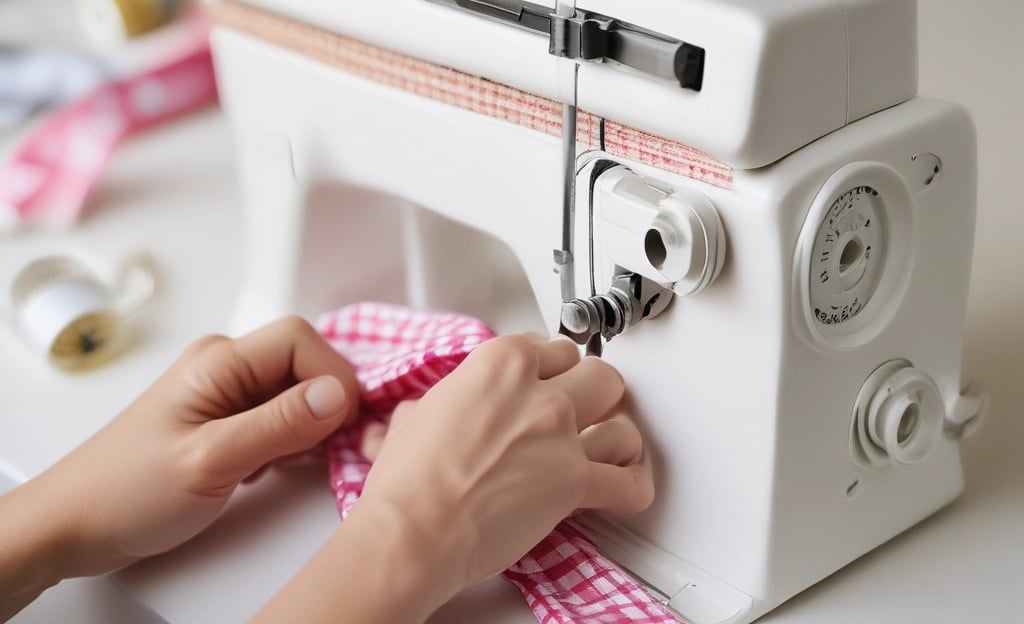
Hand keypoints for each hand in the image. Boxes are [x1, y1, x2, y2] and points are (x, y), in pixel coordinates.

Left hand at [5, 316, 359, 584]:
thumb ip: (278, 424)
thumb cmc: (129, 491)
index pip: (301, 340)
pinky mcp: (225, 422)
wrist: (74, 526)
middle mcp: (225, 367)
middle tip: (327, 450)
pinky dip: (290, 442)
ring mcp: (224, 394)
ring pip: (294, 393)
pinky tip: (272, 471)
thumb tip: (340, 394)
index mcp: (218, 361)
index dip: (334, 375)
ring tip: (290, 465)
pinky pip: (278, 417)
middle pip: (303, 364)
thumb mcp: (211, 461)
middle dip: (325, 404)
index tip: (347, 422)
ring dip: (308, 426)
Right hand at [254, 333, 654, 623]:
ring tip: (608, 449)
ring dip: (618, 439)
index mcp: (501, 363)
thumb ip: (443, 402)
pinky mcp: (576, 483)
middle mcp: (540, 392)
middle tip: (585, 409)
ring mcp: (562, 436)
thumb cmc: (409, 480)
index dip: (551, 370)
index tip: (550, 381)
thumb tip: (431, 410)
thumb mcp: (415, 416)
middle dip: (594, 393)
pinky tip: (624, 489)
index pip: (551, 349)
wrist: (415, 528)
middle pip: (599, 375)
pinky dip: (632, 489)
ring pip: (623, 424)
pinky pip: (628, 484)